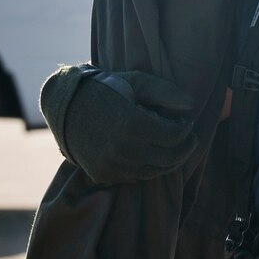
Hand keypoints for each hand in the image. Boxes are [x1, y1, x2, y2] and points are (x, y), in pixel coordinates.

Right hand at [40, 64, 197, 183]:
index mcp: (133, 124)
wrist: (66, 107)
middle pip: (168, 158)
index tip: (186, 123)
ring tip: (174, 149)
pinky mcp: (103, 174)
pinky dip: (149, 168)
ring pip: (154, 172)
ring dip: (169, 161)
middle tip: (189, 140)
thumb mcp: (136, 81)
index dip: (185, 130)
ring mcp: (112, 164)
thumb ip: (165, 91)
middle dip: (185, 149)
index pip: (174, 136)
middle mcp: (123, 149)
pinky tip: (152, 155)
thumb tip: (191, 105)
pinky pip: (135, 177)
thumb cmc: (107, 89)